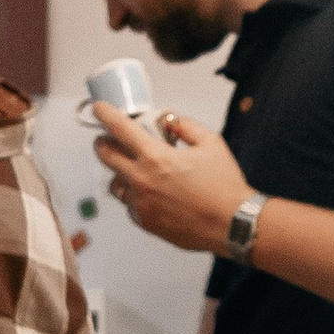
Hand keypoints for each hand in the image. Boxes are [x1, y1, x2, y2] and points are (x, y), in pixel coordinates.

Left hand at [93, 107, 247, 256]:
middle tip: (107, 139)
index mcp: (156, 157)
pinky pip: (130, 205)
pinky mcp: (146, 223)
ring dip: (119, 172)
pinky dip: (135, 196)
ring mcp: (141, 204)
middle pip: (105, 156)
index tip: (100, 108)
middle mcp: (142, 181)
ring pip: (115, 183)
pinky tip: (151, 193)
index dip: (106, 114)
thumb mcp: (211, 143)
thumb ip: (186, 126)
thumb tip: (169, 121)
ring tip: (134, 169)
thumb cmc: (225, 185)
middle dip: (102, 143)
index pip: (119, 129)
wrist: (234, 224)